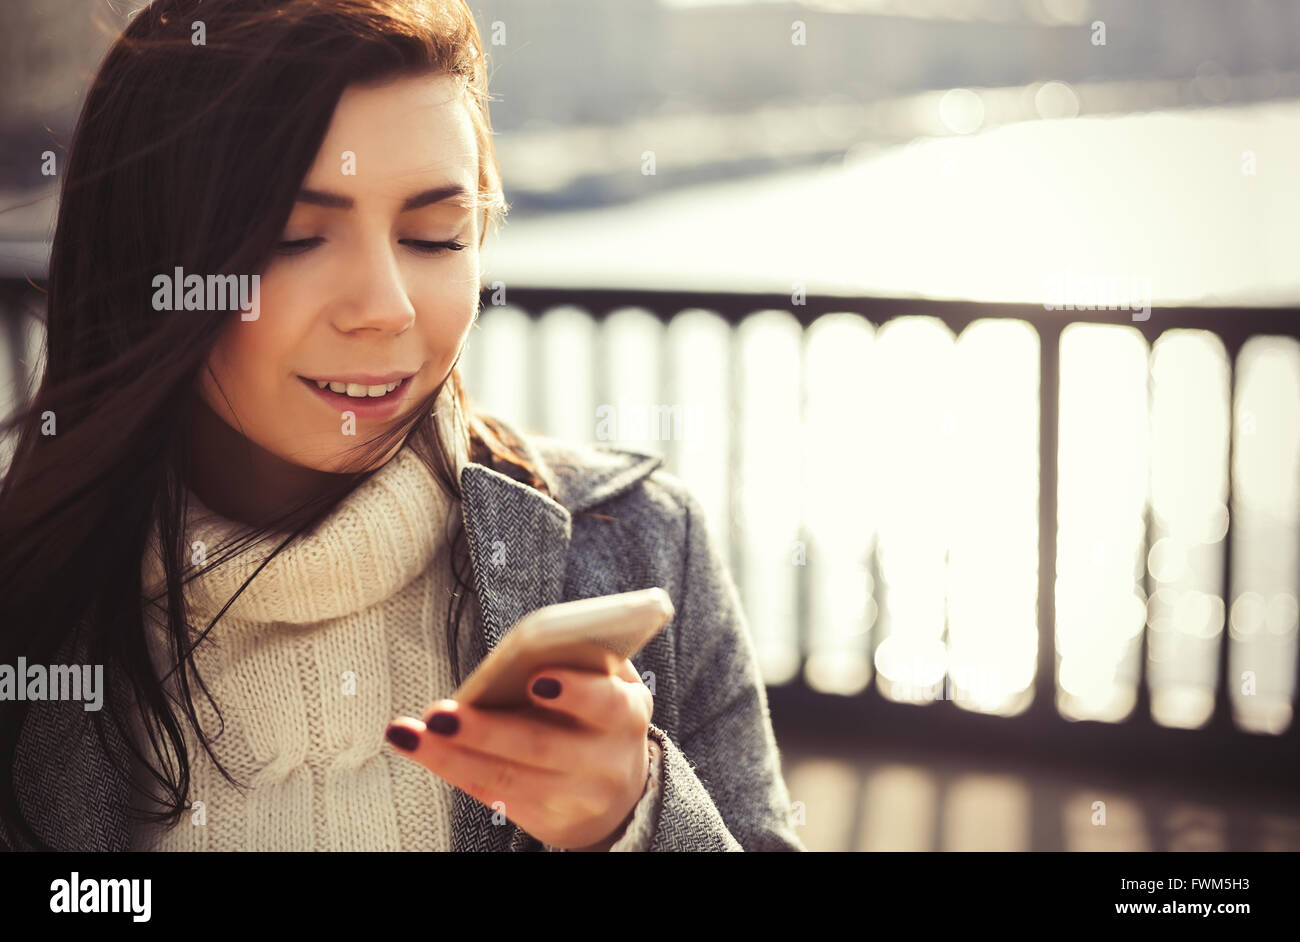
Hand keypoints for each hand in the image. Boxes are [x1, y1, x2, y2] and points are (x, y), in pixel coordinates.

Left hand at [385, 657, 653, 849]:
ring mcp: (576, 797)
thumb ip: (583, 661)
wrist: (618, 788)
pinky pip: (493, 794)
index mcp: (626, 714)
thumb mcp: (609, 684)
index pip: (605, 703)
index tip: (535, 678)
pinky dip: (452, 769)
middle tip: (440, 714)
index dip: (574, 691)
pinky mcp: (547, 821)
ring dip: (451, 755)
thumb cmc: (599, 712)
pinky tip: (419, 747)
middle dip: (487, 731)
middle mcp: (606, 762)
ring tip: (408, 733)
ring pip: (507, 778)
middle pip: (542, 748)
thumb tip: (536, 645)